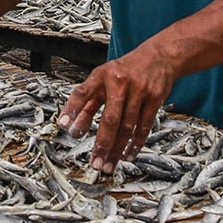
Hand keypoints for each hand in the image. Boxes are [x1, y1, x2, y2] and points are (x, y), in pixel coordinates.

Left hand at [58, 48, 174, 173]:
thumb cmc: (124, 71)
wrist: (158, 57)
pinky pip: (144, 126)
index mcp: (102, 76)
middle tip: (95, 162)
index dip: (72, 109)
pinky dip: (136, 144)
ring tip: (108, 165)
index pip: (82, 93)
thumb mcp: (102, 77)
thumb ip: (87, 97)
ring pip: (127, 127)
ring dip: (117, 149)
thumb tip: (70, 122)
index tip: (64, 126)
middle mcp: (119, 84)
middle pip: (110, 119)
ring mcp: (139, 92)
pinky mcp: (154, 99)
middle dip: (102, 143)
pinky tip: (128, 155)